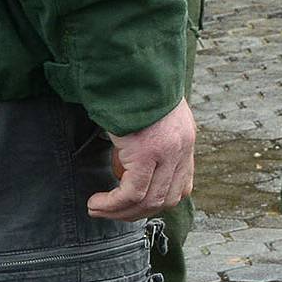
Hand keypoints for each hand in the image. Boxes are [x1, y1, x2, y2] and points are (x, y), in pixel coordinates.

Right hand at [90, 99, 195, 219]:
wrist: (130, 69)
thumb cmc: (133, 89)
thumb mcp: (153, 116)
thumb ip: (153, 139)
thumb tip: (134, 162)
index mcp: (185, 139)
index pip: (183, 185)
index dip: (160, 202)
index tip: (136, 205)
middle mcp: (181, 148)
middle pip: (167, 199)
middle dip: (136, 213)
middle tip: (111, 212)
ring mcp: (166, 152)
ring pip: (147, 201)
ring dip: (119, 212)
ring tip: (97, 209)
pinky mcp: (147, 152)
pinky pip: (131, 193)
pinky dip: (112, 204)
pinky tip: (96, 202)